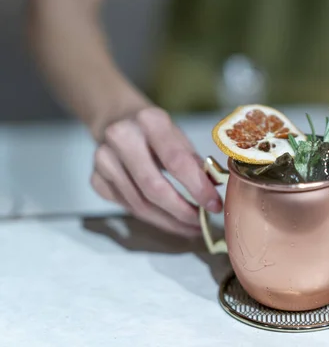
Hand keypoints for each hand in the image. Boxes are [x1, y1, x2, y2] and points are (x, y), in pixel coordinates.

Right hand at [90, 108, 221, 237]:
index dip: (198, 188)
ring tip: (190, 227)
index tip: (214, 205)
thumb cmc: (155, 131)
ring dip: (169, 221)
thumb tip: (214, 192)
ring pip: (140, 204)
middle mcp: (122, 138)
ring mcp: (104, 160)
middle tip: (201, 223)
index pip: (176, 162)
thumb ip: (195, 163)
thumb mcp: (179, 137)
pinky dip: (153, 218)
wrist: (116, 119)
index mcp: (150, 121)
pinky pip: (129, 208)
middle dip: (182, 212)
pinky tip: (170, 221)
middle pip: (154, 188)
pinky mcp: (96, 179)